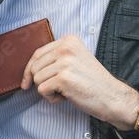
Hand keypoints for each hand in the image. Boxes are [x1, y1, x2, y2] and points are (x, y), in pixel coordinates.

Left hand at [21, 35, 138, 130]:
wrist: (112, 97)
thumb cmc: (93, 82)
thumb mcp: (76, 60)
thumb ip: (57, 58)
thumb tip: (29, 68)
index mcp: (69, 40)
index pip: (38, 53)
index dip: (29, 69)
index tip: (26, 82)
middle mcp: (66, 47)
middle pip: (35, 67)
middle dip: (42, 82)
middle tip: (60, 88)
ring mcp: (65, 62)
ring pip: (37, 79)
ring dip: (48, 90)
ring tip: (66, 91)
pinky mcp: (63, 78)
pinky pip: (42, 90)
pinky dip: (51, 98)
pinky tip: (66, 97)